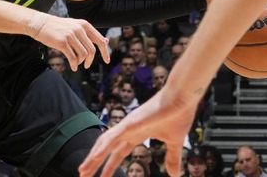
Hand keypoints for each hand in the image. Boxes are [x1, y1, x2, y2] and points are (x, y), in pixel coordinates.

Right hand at [30, 15, 110, 70]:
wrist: (41, 24)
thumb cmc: (60, 27)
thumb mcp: (76, 26)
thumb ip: (90, 34)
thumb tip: (106, 41)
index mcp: (84, 25)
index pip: (100, 40)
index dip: (105, 52)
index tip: (107, 61)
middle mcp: (79, 29)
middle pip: (92, 50)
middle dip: (90, 60)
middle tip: (86, 66)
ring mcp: (71, 35)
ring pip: (83, 55)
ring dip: (80, 62)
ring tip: (76, 63)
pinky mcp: (62, 42)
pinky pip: (72, 57)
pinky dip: (74, 64)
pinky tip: (73, 67)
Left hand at [79, 88, 198, 176]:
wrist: (183, 97)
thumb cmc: (179, 115)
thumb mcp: (175, 143)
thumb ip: (173, 159)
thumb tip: (175, 175)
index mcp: (138, 134)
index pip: (118, 151)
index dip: (109, 164)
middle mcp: (129, 129)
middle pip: (107, 148)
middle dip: (95, 162)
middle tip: (83, 174)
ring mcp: (128, 125)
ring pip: (105, 142)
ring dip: (93, 157)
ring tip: (83, 171)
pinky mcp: (130, 122)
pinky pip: (112, 136)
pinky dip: (102, 147)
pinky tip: (95, 157)